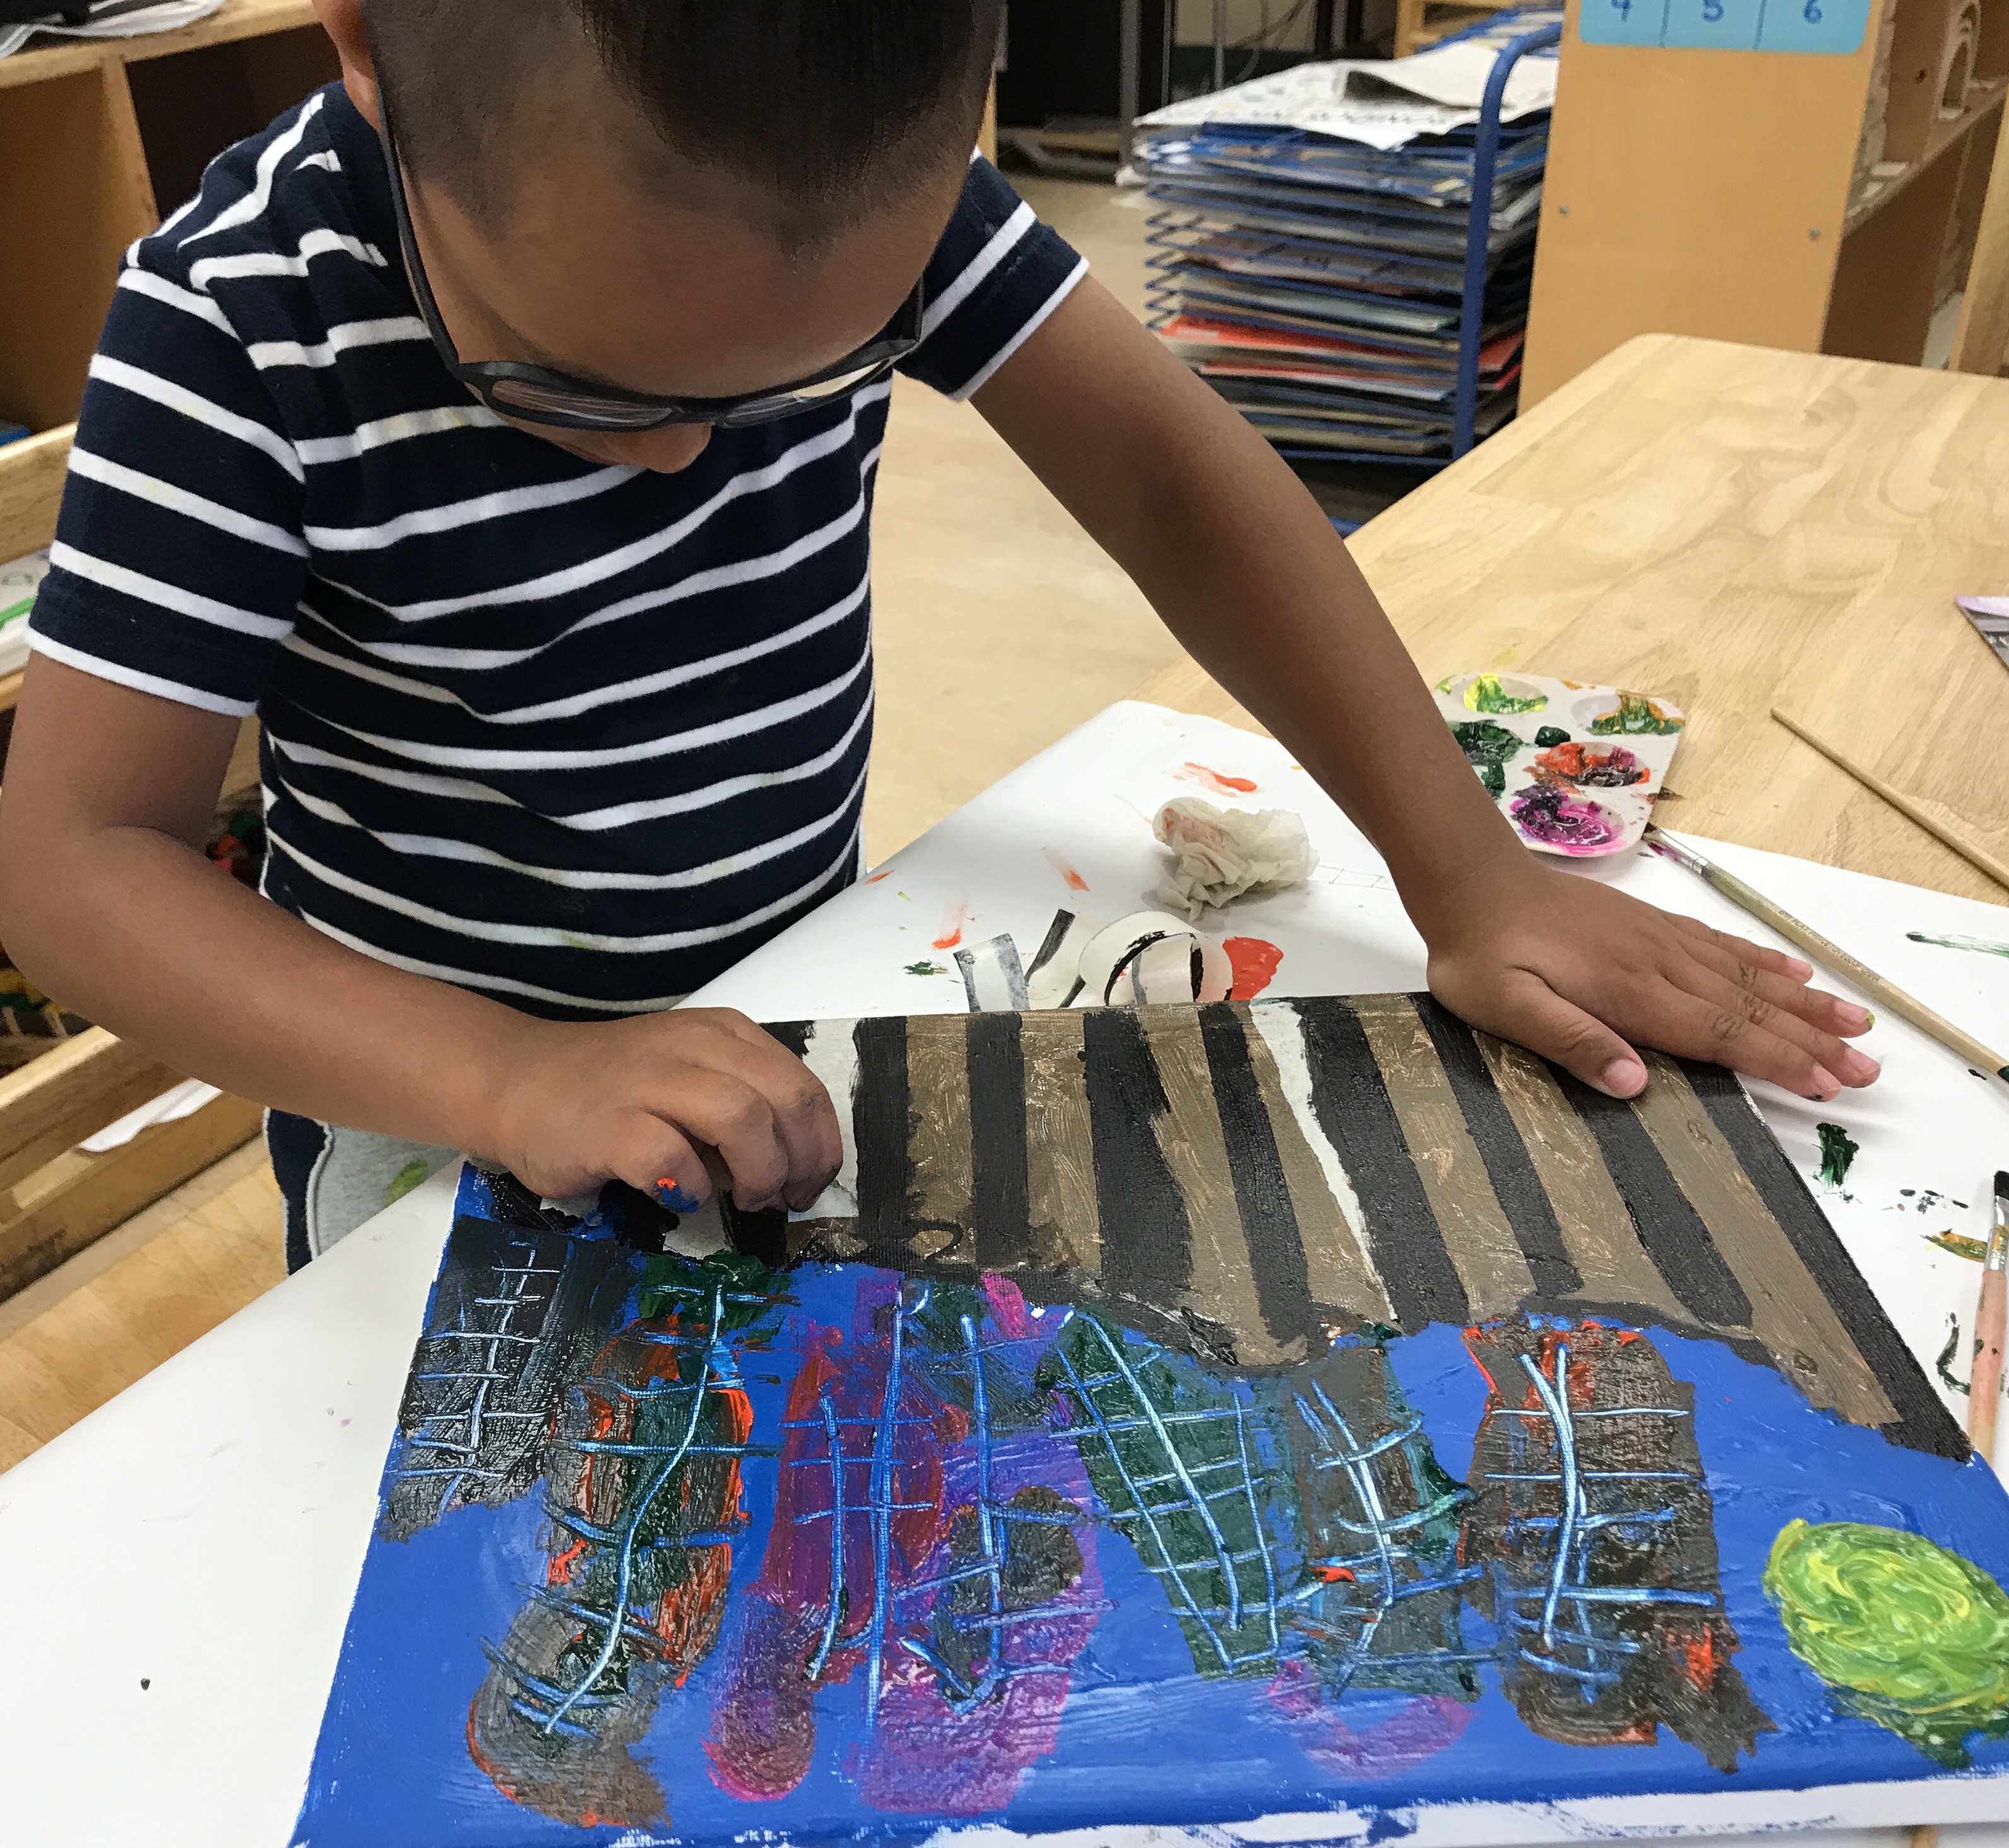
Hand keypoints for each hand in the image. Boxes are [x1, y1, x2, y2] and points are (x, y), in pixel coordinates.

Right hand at [483, 1008, 842, 1211]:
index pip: (804, 1085)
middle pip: (785, 1099)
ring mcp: (648, 1081)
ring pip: (741, 1118)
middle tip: (779, 1198)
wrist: (517, 1081)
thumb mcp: (693, 1080)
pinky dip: (688, 1186)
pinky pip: (671, 1157)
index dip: (820, 1144)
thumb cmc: (613, 1093)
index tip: (809, 1183)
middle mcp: (693, 1047)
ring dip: (757, 1172)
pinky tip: (678, 1196)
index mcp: (723, 1034)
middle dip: (799, 1161)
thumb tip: (791, 1171)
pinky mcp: (607, 1125)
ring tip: (741, 1200)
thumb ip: (743, 1109)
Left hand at [1426, 863, 1879, 1100]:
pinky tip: (1794, 971)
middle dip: (1812, 1042)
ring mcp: (1659, 940)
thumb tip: (1632, 1082)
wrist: (1472, 881)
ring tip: (1856, 1024)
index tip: (1827, 1086)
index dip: (1777, 1062)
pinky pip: (1721, 946)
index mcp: (1630, 994)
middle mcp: (1658, 964)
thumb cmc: (1481, 953)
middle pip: (1751, 1009)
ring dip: (1804, 1003)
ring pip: (1748, 977)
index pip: (1721, 1035)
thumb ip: (1570, 1041)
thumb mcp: (1506, 1008)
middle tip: (1868, 1071)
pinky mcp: (1650, 924)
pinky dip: (1764, 961)